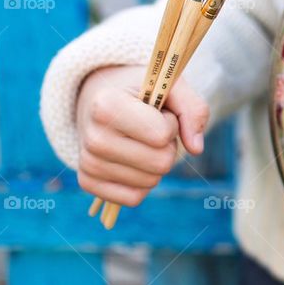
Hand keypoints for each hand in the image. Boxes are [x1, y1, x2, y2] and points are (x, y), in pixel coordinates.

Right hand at [75, 65, 207, 206]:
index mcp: (106, 106)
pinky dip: (143, 181)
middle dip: (167, 146)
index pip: (162, 135)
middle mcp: (93, 138)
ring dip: (155, 162)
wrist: (101, 100)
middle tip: (151, 128)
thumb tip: (196, 149)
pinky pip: (134, 197)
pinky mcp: (88, 182)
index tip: (157, 112)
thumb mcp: (171, 87)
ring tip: (139, 140)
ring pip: (150, 182)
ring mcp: (88, 163)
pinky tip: (132, 160)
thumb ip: (193, 110)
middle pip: (161, 163)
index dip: (171, 124)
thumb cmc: (142, 92)